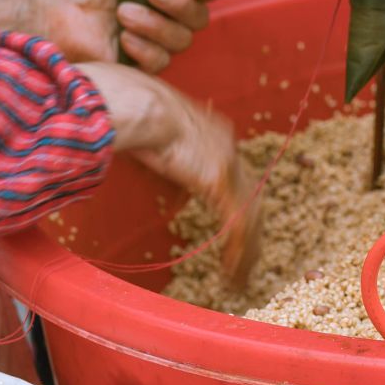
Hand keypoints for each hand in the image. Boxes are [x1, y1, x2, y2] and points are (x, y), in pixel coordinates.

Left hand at [0, 0, 219, 73]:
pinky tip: (123, 38)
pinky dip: (146, 50)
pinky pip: (160, 63)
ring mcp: (151, 40)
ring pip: (181, 40)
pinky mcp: (136, 65)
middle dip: (180, 4)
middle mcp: (163, 13)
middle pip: (199, 17)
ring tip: (123, 14)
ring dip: (157, 26)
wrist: (41, 9)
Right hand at [80, 60, 259, 287]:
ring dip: (247, 250)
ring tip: (240, 277)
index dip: (236, 203)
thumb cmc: (134, 114)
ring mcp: (227, 165)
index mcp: (214, 133)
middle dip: (249, 231)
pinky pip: (237, 224)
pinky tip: (232, 272)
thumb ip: (159, 151)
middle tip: (246, 260)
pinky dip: (238, 250)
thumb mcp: (152, 134)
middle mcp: (228, 148)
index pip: (235, 176)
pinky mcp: (220, 182)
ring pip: (249, 215)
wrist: (141, 107)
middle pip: (249, 197)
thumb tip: (143, 159)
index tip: (234, 226)